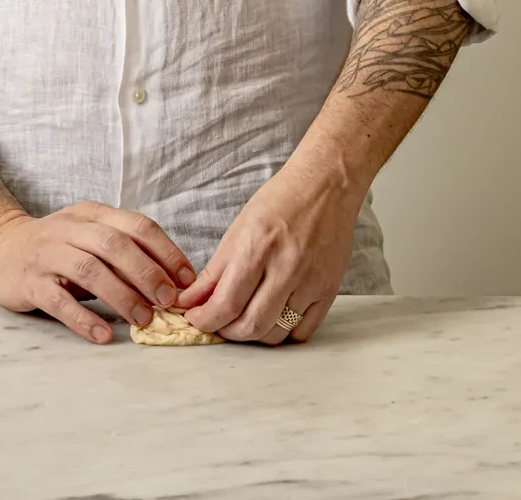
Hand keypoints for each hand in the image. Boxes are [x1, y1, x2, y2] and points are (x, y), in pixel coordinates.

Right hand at [0, 202, 195, 344]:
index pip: (137, 226)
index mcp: (93, 214)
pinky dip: (83, 319)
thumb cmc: (56, 246)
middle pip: (115, 245)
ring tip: (142, 319)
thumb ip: (122, 250)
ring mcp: (48, 254)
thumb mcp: (88, 234)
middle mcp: (71, 229)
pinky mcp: (29, 282)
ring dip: (121, 295)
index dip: (166, 252)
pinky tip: (103, 335)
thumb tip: (170, 281)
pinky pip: (59, 301)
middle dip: (147, 272)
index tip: (186, 279)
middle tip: (167, 300)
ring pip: (89, 270)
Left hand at [177, 164, 357, 343]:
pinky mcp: (330, 289)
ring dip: (254, 334)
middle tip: (218, 322)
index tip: (197, 319)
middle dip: (226, 332)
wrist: (326, 185)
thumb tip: (191, 301)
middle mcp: (287, 267)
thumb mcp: (238, 229)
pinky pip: (303, 331)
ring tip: (244, 318)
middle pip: (251, 326)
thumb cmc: (281, 201)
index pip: (226, 304)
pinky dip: (284, 331)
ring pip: (276, 334)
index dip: (205, 320)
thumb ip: (214, 271)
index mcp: (258, 247)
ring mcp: (312, 281)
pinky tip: (273, 316)